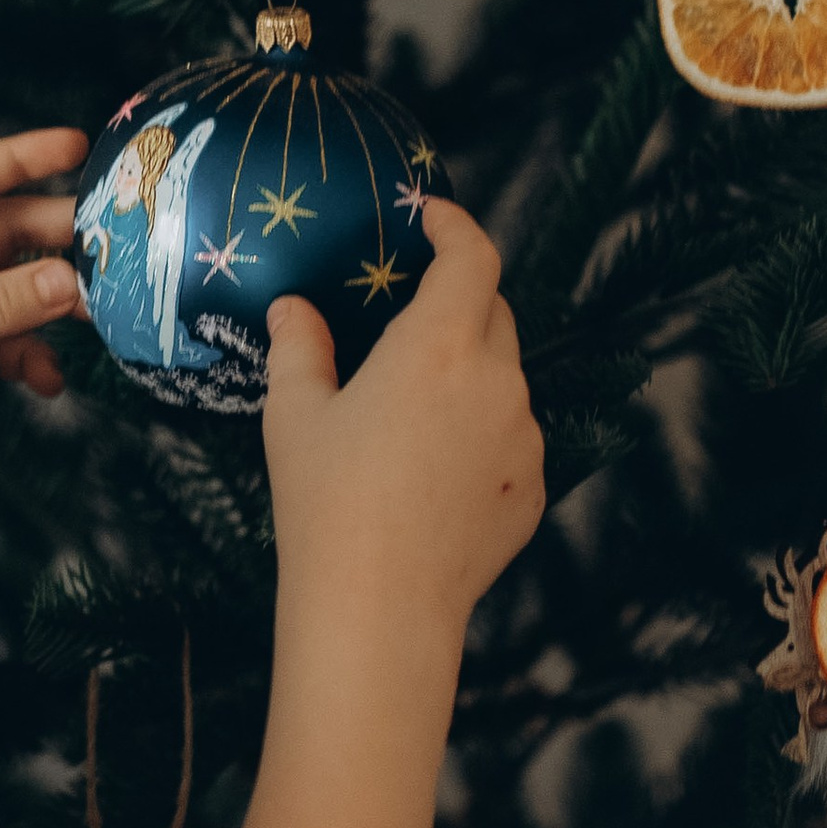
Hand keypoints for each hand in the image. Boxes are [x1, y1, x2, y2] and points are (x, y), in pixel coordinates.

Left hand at [0, 126, 89, 527]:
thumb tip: (73, 281)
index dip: (23, 157)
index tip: (80, 149)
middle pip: (7, 233)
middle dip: (58, 237)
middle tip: (114, 250)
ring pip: (17, 293)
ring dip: (57, 303)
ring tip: (99, 317)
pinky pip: (10, 348)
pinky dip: (36, 359)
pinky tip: (50, 380)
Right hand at [262, 202, 542, 643]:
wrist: (379, 608)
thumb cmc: (326, 505)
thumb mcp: (295, 417)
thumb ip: (299, 347)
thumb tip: (292, 308)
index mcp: (437, 347)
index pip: (473, 258)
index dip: (457, 227)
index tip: (433, 219)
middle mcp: (497, 382)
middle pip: (495, 313)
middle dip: (459, 302)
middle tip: (408, 322)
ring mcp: (525, 437)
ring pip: (505, 381)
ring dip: (469, 378)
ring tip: (410, 421)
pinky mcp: (533, 487)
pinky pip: (512, 439)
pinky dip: (481, 436)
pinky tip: (432, 476)